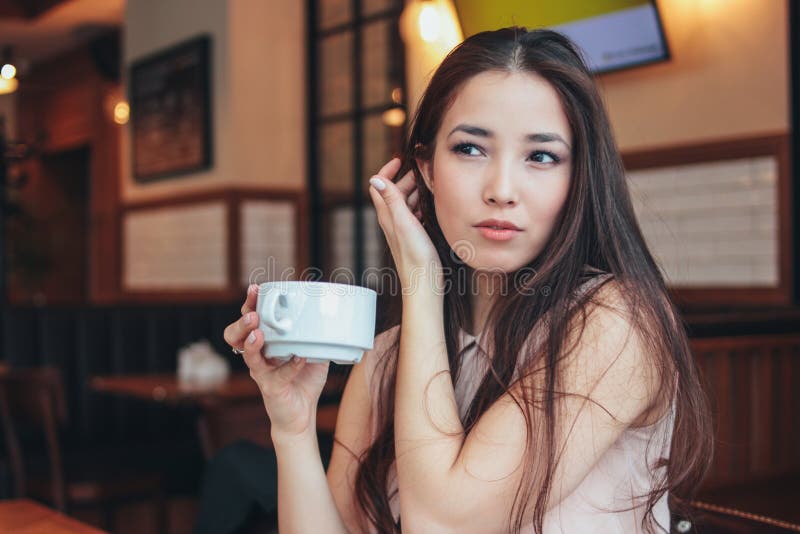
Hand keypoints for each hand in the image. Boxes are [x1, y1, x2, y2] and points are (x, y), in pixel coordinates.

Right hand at [223, 285, 329, 439]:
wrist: (301, 416)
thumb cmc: (303, 381)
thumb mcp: (314, 352)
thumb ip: (317, 336)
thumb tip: (334, 315)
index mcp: (266, 343)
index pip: (251, 319)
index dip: (250, 303)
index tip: (255, 289)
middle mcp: (259, 356)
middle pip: (236, 334)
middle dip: (243, 321)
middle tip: (253, 314)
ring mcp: (262, 372)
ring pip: (247, 354)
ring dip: (252, 341)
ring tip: (259, 332)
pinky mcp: (270, 388)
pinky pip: (276, 375)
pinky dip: (290, 365)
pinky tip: (300, 358)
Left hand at [368, 158, 441, 291]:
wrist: (424, 285)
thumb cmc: (416, 257)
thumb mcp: (405, 223)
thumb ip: (392, 200)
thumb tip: (376, 177)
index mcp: (387, 215)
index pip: (379, 186)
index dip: (387, 170)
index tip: (400, 160)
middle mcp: (392, 221)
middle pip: (394, 192)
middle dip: (406, 178)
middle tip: (424, 171)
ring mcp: (402, 230)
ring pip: (405, 204)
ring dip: (415, 192)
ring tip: (431, 185)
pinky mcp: (412, 238)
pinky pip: (414, 216)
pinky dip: (421, 206)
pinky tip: (433, 208)